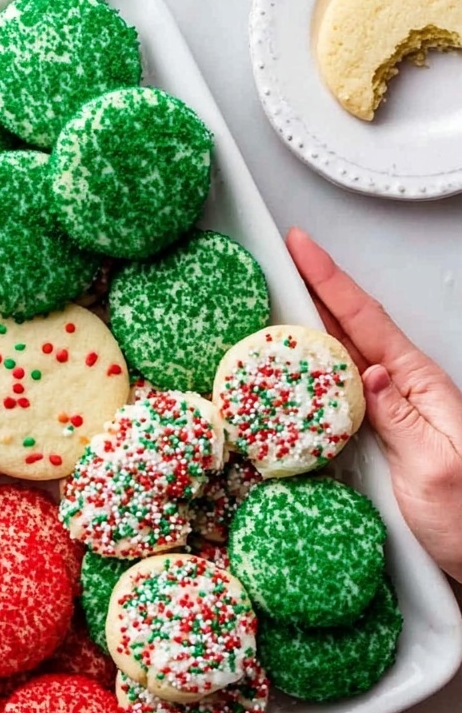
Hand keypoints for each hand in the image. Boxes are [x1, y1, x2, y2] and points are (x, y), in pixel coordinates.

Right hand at [287, 228, 461, 583]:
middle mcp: (407, 391)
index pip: (368, 321)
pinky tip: (297, 368)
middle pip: (353, 326)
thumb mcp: (435, 466)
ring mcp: (395, 412)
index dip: (331, 281)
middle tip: (280, 261)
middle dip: (317, 288)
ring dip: (312, 326)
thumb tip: (366, 373)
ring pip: (345, 355)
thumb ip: (399, 417)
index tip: (302, 246)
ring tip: (277, 302)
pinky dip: (315, 370)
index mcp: (421, 386)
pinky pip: (342, 391)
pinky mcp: (384, 436)